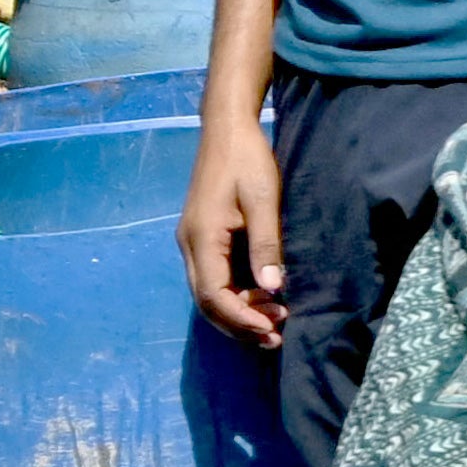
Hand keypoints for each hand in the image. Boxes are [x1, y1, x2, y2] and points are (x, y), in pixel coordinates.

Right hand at [182, 121, 287, 346]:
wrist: (227, 130)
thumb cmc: (247, 160)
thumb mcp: (264, 200)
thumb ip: (266, 244)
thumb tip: (271, 287)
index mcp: (201, 238)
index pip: (213, 294)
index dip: (240, 319)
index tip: (271, 330)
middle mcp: (190, 244)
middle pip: (207, 301)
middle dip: (240, 324)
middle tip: (276, 336)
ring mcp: (193, 241)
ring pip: (209, 292)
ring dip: (239, 311)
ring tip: (276, 319)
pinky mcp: (203, 237)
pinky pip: (214, 277)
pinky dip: (237, 294)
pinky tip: (263, 296)